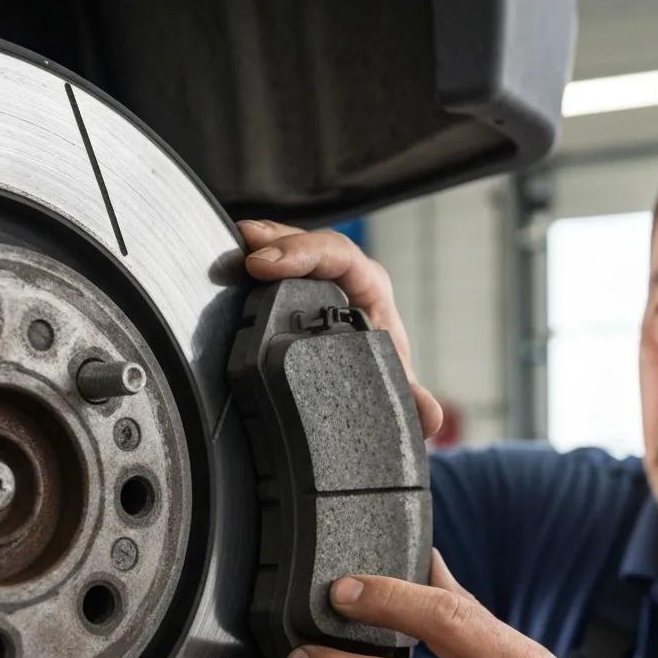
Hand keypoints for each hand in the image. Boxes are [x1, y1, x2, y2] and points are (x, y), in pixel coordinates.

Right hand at [236, 219, 442, 437]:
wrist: (369, 382)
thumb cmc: (384, 371)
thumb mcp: (395, 389)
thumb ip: (411, 401)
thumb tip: (429, 415)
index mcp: (370, 290)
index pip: (341, 257)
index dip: (307, 253)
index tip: (272, 266)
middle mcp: (342, 278)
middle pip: (309, 245)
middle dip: (276, 241)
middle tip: (244, 252)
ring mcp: (315, 280)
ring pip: (289, 248)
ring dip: (259, 245)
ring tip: (230, 249)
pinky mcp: (293, 290)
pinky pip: (273, 267)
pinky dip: (249, 262)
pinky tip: (228, 263)